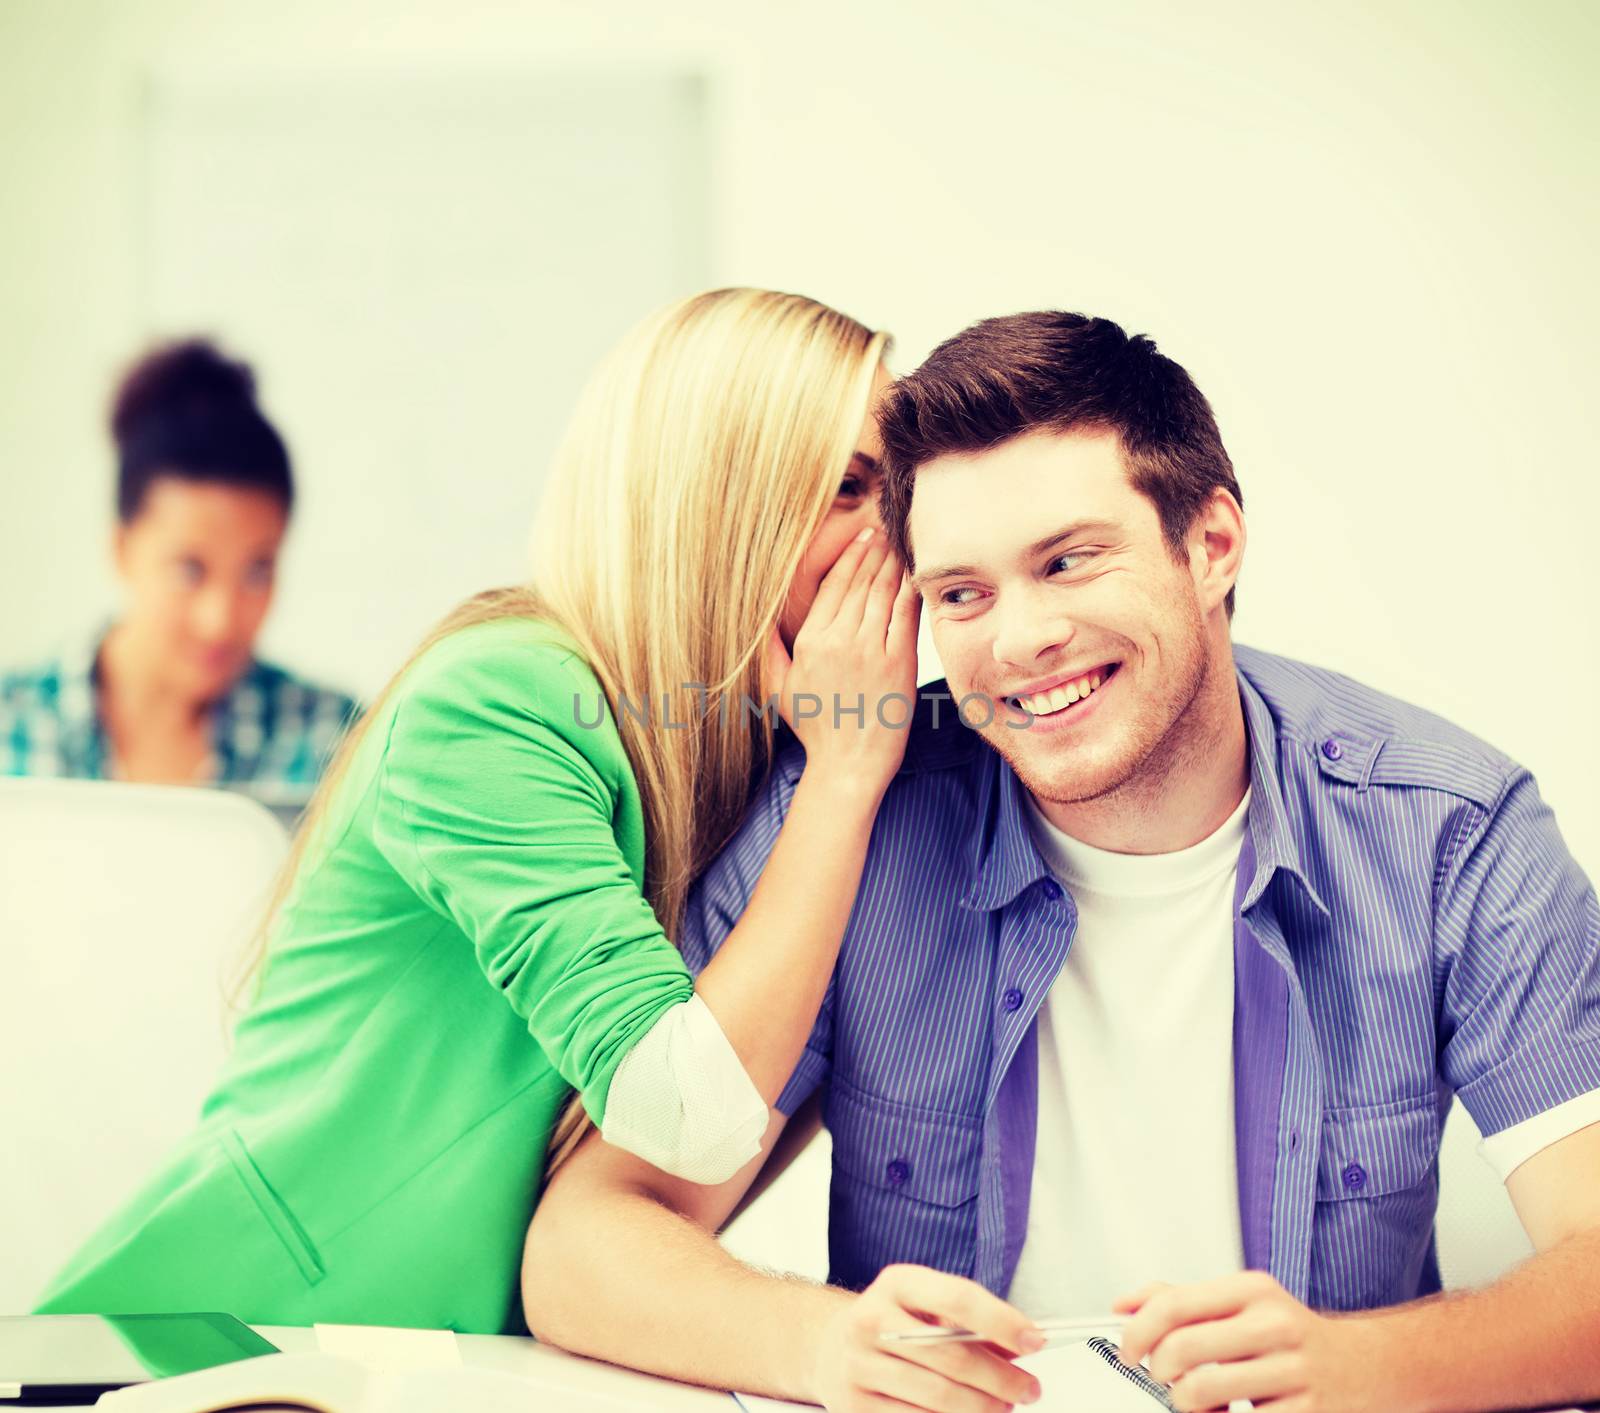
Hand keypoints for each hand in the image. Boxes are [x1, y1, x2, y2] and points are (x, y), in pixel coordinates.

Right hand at [766, 526, 919, 802]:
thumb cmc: (816, 729)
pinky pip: (906, 615)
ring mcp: (872, 650)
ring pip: (884, 593)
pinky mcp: (900, 663)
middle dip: (873, 552)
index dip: (849, 558)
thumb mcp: (779, 688)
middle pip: (860, 583)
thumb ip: (770, 650)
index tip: (861, 539)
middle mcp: (840, 640)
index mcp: (810, 642)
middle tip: (884, 529)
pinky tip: (915, 572)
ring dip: (893, 564)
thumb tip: (760, 621)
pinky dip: (911, 590)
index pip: (832, 586)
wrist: (849, 765)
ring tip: (899, 543)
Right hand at [811, 1264, 1043, 1411]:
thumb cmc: (896, 1324)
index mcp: (896, 1283)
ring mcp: (859, 1365)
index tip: (1036, 1340)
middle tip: (1029, 1389)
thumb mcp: (928, 1306)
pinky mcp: (854, 1405)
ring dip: (982, 1407)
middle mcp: (872, 1319)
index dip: (1002, 1320)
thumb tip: (1024, 1342)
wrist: (834, 1348)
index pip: (957, 1298)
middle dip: (1000, 1378)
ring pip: (938, 1397)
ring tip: (1003, 1407)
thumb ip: (972, 1322)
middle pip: (951, 1356)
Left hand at [1115, 1272, 1385, 1412]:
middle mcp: (1274, 1324)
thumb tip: (1123, 1305)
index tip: (1129, 1350)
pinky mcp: (1305, 1412)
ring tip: (1193, 1399)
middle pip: (1182, 1348)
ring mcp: (1293, 1371)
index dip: (1138, 1331)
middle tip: (1161, 1377)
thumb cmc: (1291, 1334)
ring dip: (1184, 1402)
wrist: (1369, 1365)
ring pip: (1203, 1390)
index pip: (1174, 1304)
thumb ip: (1182, 1299)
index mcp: (1252, 1290)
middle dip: (1157, 1371)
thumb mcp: (1242, 1302)